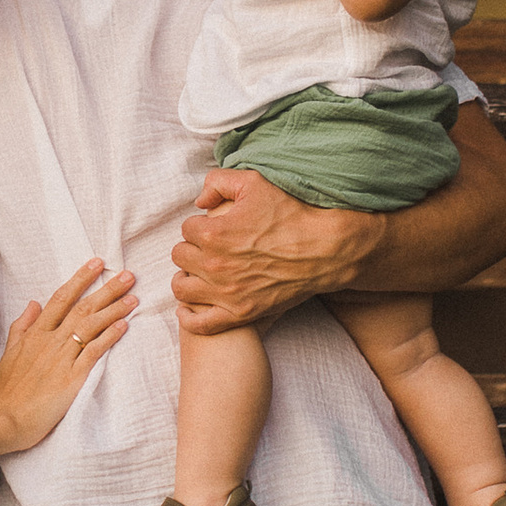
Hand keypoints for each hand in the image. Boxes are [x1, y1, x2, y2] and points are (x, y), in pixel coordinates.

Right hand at [0, 260, 135, 452]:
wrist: (5, 418)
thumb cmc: (7, 389)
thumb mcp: (9, 351)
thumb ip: (22, 325)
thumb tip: (33, 302)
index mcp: (36, 333)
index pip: (61, 298)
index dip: (80, 279)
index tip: (97, 263)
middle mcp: (50, 340)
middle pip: (82, 307)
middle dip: (106, 289)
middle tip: (128, 275)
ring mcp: (61, 358)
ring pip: (90, 326)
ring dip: (113, 310)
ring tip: (133, 298)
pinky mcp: (71, 377)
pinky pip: (93, 351)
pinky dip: (109, 337)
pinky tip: (124, 326)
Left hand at [173, 170, 383, 333]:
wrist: (324, 249)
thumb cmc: (291, 213)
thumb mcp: (255, 182)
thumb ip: (218, 181)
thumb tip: (199, 201)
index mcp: (213, 232)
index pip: (186, 228)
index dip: (201, 225)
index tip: (216, 227)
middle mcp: (214, 264)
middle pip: (180, 256)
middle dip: (192, 248)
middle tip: (210, 247)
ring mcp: (226, 293)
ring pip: (181, 287)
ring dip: (188, 277)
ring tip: (201, 271)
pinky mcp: (240, 313)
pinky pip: (199, 324)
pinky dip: (190, 316)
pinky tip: (191, 305)